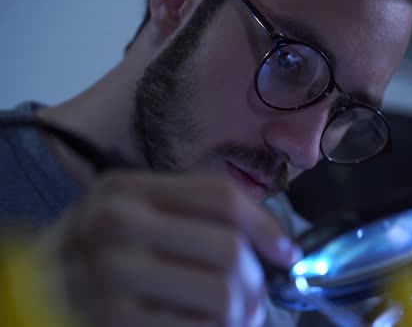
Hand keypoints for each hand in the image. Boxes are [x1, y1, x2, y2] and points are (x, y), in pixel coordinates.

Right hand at [37, 171, 300, 326]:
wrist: (33, 295)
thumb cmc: (95, 256)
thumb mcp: (131, 217)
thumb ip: (188, 217)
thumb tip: (268, 241)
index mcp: (128, 190)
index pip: (220, 197)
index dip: (266, 226)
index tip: (285, 252)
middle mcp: (118, 224)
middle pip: (228, 249)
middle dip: (256, 280)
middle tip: (256, 298)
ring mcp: (113, 273)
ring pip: (223, 292)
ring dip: (243, 312)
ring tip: (238, 317)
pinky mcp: (114, 320)